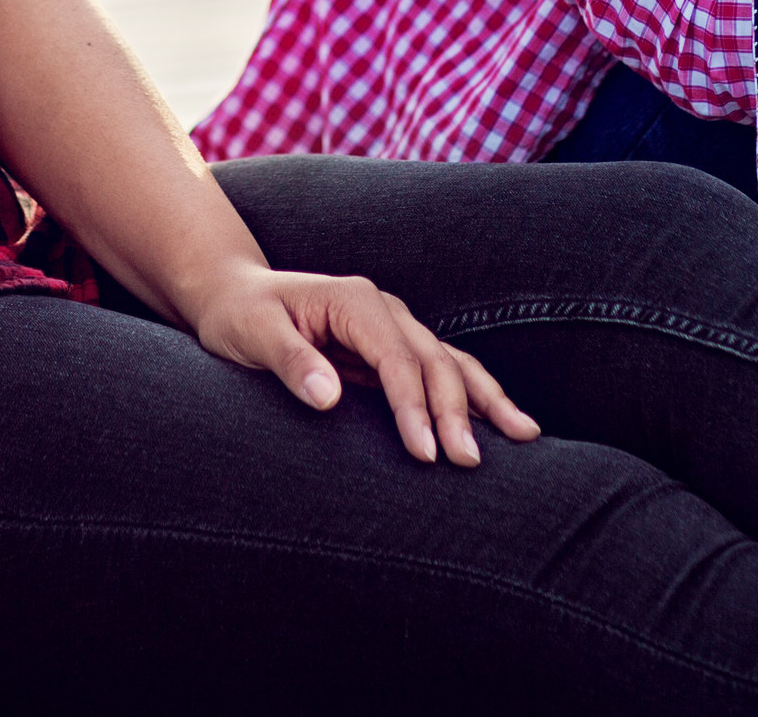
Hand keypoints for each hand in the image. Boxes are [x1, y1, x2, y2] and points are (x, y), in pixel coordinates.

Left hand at [184, 264, 540, 466]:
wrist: (233, 295)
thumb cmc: (239, 315)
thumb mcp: (251, 334)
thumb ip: (290, 362)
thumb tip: (328, 397)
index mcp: (355, 302)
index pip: (397, 358)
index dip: (414, 405)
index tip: (424, 452)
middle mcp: (384, 309)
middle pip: (434, 361)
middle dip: (456, 411)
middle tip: (469, 463)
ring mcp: (394, 327)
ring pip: (451, 363)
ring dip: (485, 400)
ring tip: (525, 436)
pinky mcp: (393, 348)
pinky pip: (441, 372)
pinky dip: (474, 395)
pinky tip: (502, 423)